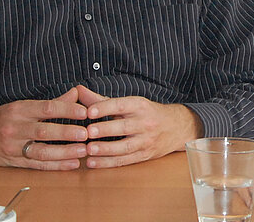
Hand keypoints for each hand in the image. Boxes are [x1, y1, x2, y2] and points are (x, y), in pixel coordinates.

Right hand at [0, 87, 88, 169]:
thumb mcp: (21, 106)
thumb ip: (50, 102)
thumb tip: (74, 94)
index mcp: (19, 109)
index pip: (45, 108)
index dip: (66, 110)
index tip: (83, 112)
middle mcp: (15, 127)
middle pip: (44, 131)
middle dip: (67, 133)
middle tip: (87, 133)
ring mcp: (13, 146)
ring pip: (42, 151)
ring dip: (64, 152)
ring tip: (83, 151)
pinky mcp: (13, 162)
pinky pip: (37, 165)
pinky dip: (55, 166)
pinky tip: (70, 164)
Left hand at [76, 85, 202, 168]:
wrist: (175, 127)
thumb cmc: (145, 112)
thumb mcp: (128, 102)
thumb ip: (101, 99)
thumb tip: (78, 90)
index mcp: (139, 105)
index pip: (121, 105)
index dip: (105, 107)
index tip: (89, 111)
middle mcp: (144, 122)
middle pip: (123, 127)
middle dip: (104, 130)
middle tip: (87, 133)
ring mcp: (146, 141)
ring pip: (125, 147)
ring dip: (105, 150)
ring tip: (88, 150)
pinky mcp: (145, 156)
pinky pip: (125, 160)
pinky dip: (108, 163)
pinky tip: (93, 162)